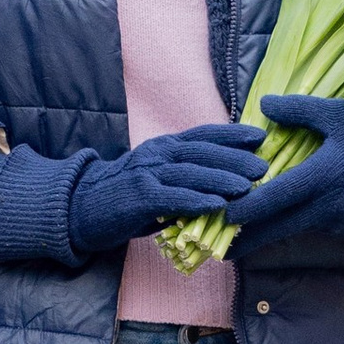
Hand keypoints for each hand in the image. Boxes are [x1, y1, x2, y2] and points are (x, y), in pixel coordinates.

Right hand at [65, 123, 271, 260]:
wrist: (80, 209)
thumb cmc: (124, 199)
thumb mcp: (157, 181)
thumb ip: (184, 180)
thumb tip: (223, 189)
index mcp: (164, 147)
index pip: (203, 135)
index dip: (232, 134)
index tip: (259, 137)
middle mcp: (157, 154)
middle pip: (202, 151)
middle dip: (235, 157)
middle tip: (263, 165)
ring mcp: (147, 173)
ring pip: (190, 172)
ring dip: (222, 178)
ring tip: (248, 186)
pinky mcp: (138, 196)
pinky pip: (172, 197)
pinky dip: (196, 200)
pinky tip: (217, 205)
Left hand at [226, 96, 343, 256]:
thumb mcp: (338, 114)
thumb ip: (298, 111)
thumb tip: (262, 105)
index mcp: (319, 178)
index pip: (272, 200)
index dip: (244, 212)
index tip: (220, 218)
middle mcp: (328, 206)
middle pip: (279, 228)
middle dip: (249, 240)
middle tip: (222, 250)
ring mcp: (342, 220)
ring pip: (301, 226)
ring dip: (278, 227)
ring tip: (253, 226)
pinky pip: (322, 224)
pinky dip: (307, 219)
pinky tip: (299, 210)